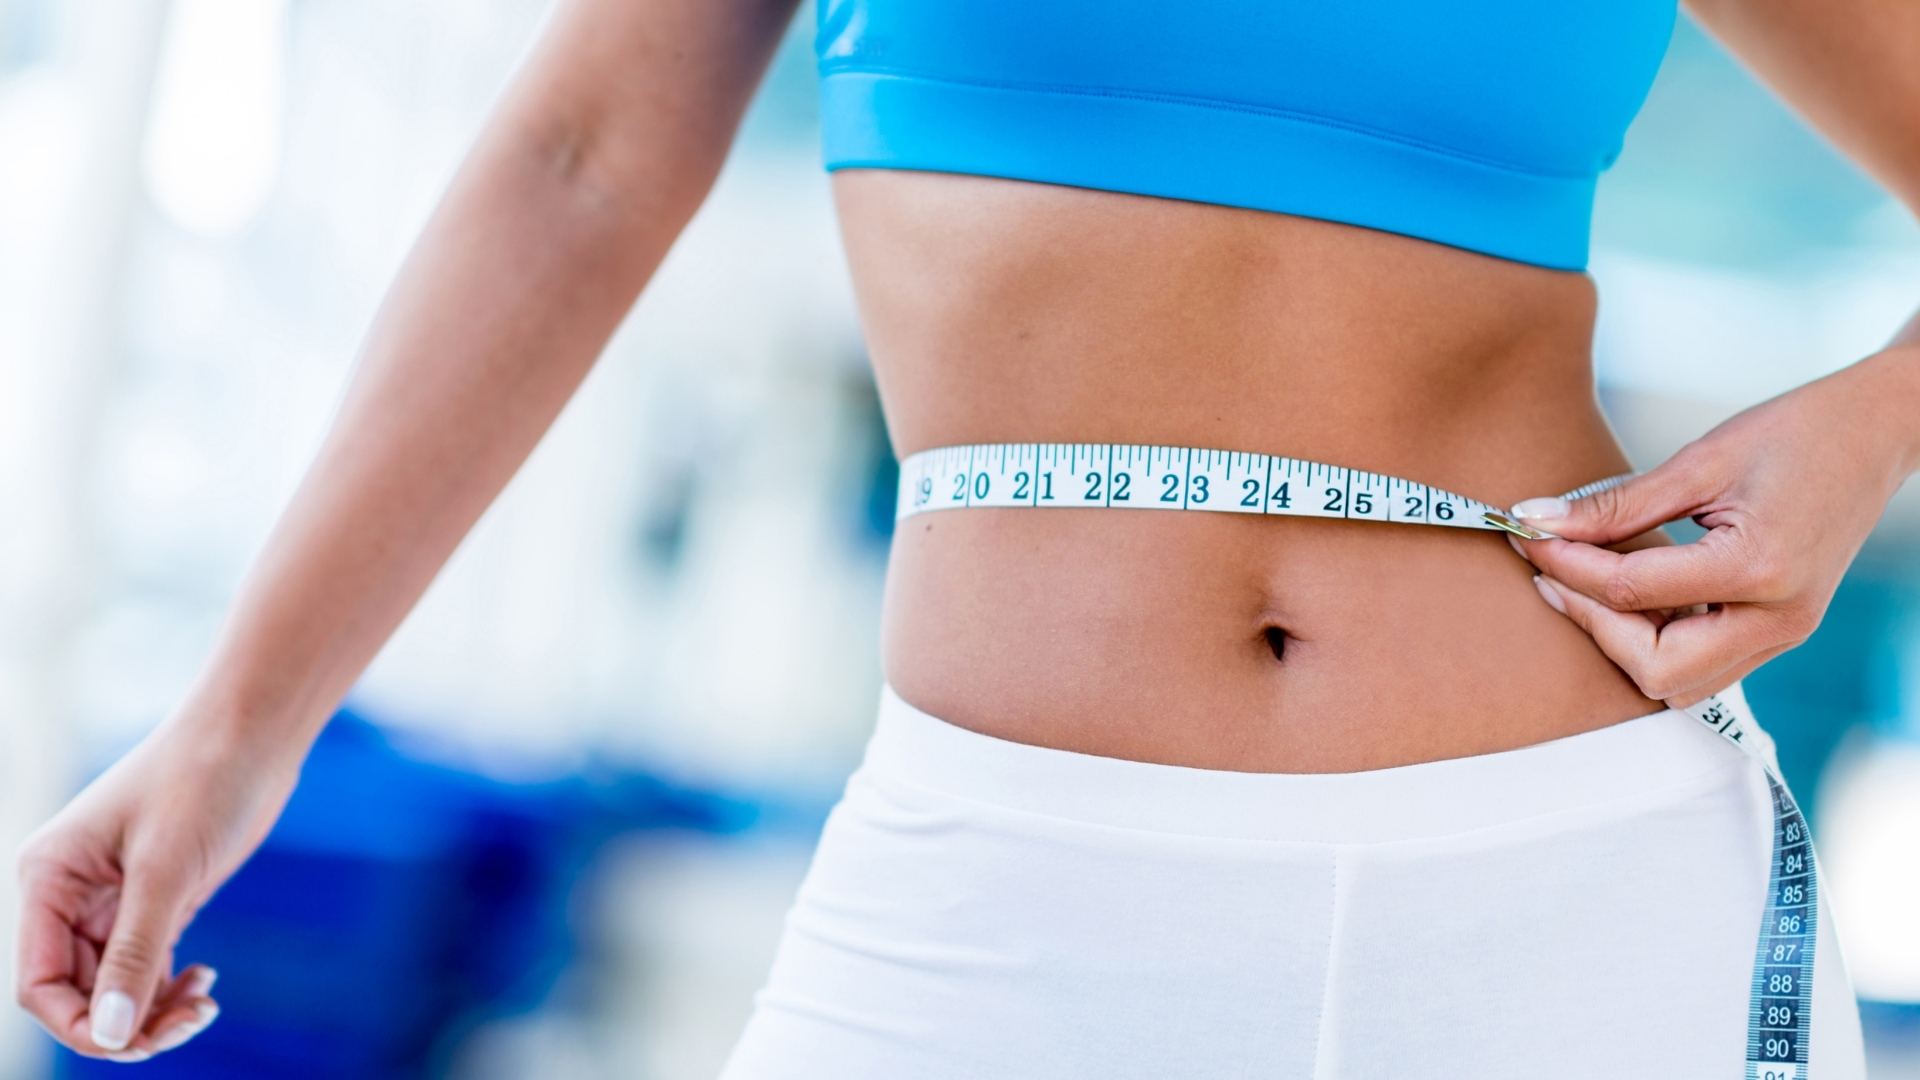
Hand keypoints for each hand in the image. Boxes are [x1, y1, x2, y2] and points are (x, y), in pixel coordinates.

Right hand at [14, 711, 299, 1059]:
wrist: (253, 733)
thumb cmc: (202, 781)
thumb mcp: (167, 870)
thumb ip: (135, 953)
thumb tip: (111, 1034)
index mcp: (48, 880)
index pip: (40, 983)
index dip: (81, 1023)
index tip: (138, 1041)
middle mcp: (69, 894)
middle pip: (79, 991)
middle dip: (127, 1021)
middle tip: (193, 1020)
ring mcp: (112, 899)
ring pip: (115, 984)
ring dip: (153, 1009)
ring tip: (204, 1006)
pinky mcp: (155, 899)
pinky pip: (145, 964)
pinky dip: (169, 986)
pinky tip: (205, 983)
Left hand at [1508, 348, 1919, 705]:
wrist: (1878, 433)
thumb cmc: (1796, 433)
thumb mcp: (1700, 461)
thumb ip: (1615, 504)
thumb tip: (1536, 519)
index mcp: (1758, 570)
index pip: (1630, 592)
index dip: (1565, 566)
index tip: (1526, 536)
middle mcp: (1776, 619)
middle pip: (1656, 670)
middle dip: (1593, 627)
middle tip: (1550, 575)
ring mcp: (1783, 634)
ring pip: (1679, 683)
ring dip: (1622, 644)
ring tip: (1584, 585)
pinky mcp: (1779, 632)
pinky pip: (1704, 666)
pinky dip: (1656, 641)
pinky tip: (1629, 594)